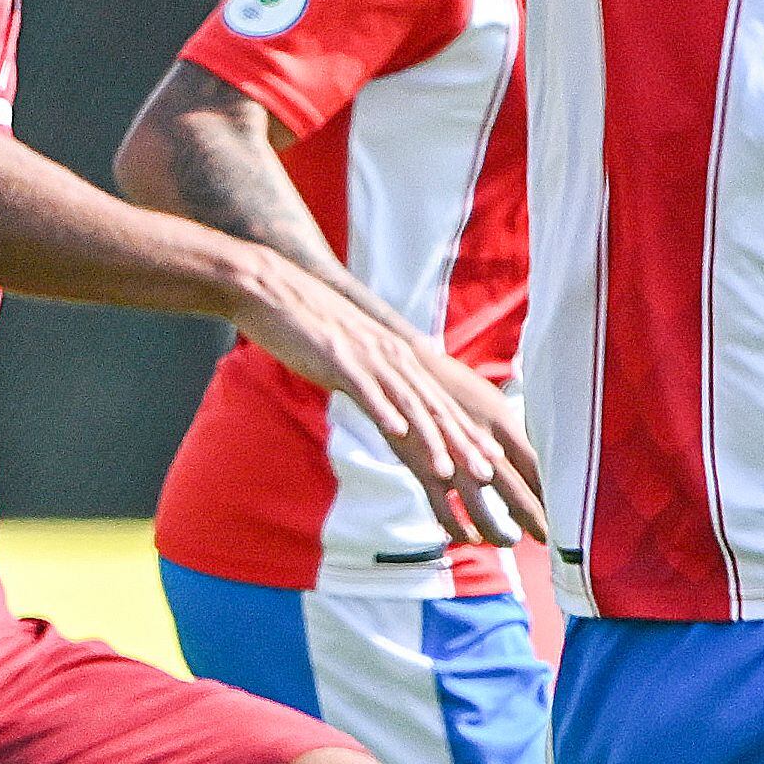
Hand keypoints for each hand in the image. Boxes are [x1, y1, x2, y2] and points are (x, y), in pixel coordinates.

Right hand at [226, 255, 545, 546]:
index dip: (467, 432)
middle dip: (462, 443)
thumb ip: (376, 376)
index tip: (492, 460)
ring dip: (429, 439)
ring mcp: (367, 359)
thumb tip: (389, 401)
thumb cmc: (308, 324)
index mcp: (397, 358)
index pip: (440, 402)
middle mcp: (391, 357)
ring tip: (447, 471)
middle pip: (434, 407)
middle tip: (488, 475)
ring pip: (407, 403)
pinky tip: (396, 435)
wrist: (272, 288)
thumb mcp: (353, 353)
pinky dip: (383, 412)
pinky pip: (366, 391)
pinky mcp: (338, 360)